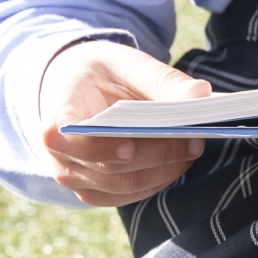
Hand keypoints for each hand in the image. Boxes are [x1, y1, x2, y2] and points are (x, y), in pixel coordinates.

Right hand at [37, 40, 213, 206]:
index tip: (130, 147)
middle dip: (155, 155)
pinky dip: (158, 180)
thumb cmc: (101, 73)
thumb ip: (161, 79)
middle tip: (194, 138)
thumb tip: (202, 94)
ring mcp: (75, 179)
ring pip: (123, 186)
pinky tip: (181, 161)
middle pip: (109, 168)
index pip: (69, 141)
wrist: (76, 88)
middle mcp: (58, 157)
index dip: (99, 149)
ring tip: (195, 146)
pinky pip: (128, 194)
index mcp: (56, 118)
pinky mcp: (94, 191)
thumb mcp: (126, 63)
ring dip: (163, 170)